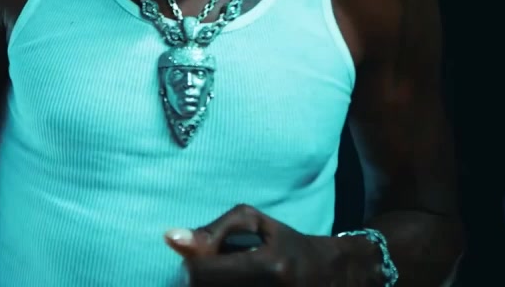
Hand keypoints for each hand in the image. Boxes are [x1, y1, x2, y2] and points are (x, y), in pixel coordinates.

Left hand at [165, 204, 352, 285]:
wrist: (333, 275)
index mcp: (269, 268)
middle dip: (199, 279)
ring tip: (227, 277)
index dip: (192, 265)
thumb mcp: (256, 222)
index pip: (204, 273)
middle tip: (212, 269)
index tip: (197, 258)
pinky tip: (234, 284)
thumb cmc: (288, 243)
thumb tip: (171, 238)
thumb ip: (214, 230)